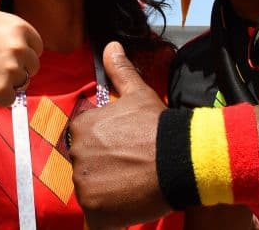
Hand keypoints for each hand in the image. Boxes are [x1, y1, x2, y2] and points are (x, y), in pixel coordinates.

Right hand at [0, 0, 42, 106]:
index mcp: (19, 26)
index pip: (36, 46)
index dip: (18, 49)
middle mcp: (18, 46)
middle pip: (32, 65)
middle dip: (14, 66)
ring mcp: (11, 68)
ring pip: (23, 81)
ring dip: (7, 81)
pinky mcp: (3, 90)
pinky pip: (12, 97)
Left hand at [69, 41, 170, 228]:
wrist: (182, 159)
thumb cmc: (159, 126)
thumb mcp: (138, 93)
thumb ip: (119, 70)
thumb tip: (111, 45)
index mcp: (82, 126)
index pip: (85, 141)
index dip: (106, 148)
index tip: (125, 150)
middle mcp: (76, 154)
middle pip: (86, 167)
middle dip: (104, 170)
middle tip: (131, 169)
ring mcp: (84, 184)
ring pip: (91, 192)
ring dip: (107, 193)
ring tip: (133, 186)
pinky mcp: (95, 211)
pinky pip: (96, 220)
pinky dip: (107, 219)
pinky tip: (124, 210)